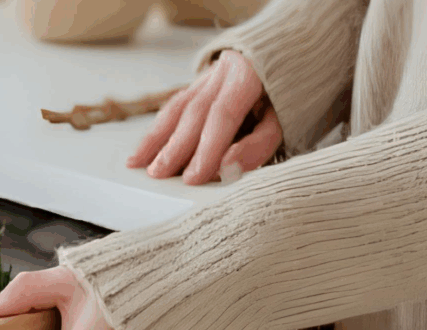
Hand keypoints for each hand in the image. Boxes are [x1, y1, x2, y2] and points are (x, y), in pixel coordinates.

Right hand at [127, 49, 282, 184]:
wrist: (286, 56)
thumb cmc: (284, 97)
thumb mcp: (286, 119)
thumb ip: (260, 143)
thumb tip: (229, 167)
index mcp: (247, 74)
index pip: (223, 114)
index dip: (208, 148)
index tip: (193, 177)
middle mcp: (221, 72)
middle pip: (194, 112)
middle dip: (175, 147)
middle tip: (160, 174)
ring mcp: (205, 77)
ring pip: (176, 108)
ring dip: (157, 140)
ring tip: (139, 165)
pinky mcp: (195, 87)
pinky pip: (172, 109)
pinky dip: (157, 133)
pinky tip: (141, 152)